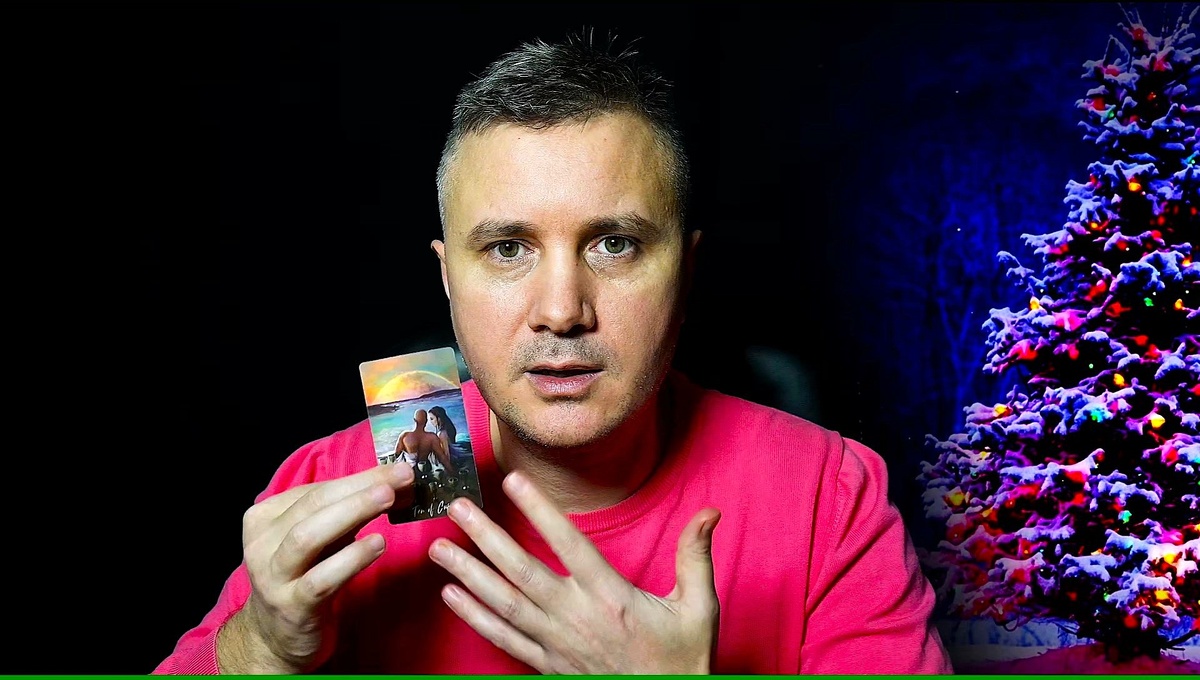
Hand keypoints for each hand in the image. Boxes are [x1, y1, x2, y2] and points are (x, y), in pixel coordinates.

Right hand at [218, 462, 414, 672]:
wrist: (276, 639)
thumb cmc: (303, 577)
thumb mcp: (319, 540)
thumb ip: (346, 513)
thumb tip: (394, 482)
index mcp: (264, 518)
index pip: (315, 489)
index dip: (359, 477)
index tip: (398, 468)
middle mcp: (261, 544)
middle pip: (313, 505)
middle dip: (360, 487)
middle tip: (401, 476)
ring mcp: (272, 577)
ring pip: (308, 536)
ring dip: (352, 512)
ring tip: (389, 499)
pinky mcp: (291, 606)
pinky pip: (321, 579)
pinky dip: (351, 559)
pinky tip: (377, 544)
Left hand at [428, 471, 720, 673]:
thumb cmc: (682, 661)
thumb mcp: (698, 608)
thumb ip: (694, 556)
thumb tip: (709, 512)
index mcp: (612, 598)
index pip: (569, 545)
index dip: (541, 512)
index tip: (514, 483)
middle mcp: (577, 618)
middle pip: (522, 572)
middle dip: (486, 539)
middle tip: (457, 509)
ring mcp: (558, 644)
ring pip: (505, 604)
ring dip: (469, 574)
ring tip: (440, 548)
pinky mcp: (548, 665)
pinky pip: (504, 640)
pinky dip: (476, 618)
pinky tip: (451, 597)